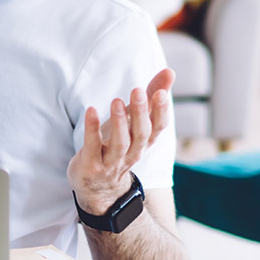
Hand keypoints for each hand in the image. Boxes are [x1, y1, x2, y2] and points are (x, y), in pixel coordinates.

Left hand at [68, 68, 174, 213]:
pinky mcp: (92, 165)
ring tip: (116, 100)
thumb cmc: (116, 146)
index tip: (161, 93)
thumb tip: (169, 72)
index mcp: (144, 142)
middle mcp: (132, 153)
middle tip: (137, 91)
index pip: (158, 128)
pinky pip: (92, 146)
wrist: (98, 187)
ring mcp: (112, 161)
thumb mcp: (133, 123)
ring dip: (120, 122)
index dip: (161, 112)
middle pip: (141, 134)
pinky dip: (92, 129)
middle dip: (140, 113)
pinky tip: (90, 110)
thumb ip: (150, 98)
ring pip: (121, 143)